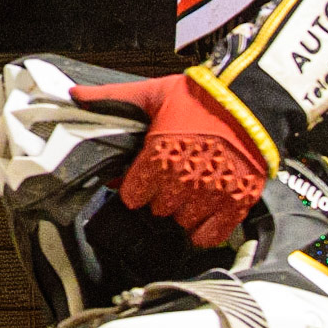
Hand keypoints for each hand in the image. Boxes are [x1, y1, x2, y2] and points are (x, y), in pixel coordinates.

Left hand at [69, 71, 268, 248]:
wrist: (251, 99)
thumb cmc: (201, 95)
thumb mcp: (151, 92)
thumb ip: (111, 98)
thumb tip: (76, 94)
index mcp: (157, 157)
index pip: (132, 195)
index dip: (133, 186)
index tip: (139, 178)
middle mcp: (181, 182)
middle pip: (156, 209)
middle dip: (158, 195)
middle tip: (167, 178)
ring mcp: (210, 195)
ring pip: (181, 222)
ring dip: (181, 210)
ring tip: (187, 190)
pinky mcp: (236, 203)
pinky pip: (211, 235)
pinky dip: (204, 229)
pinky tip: (203, 214)